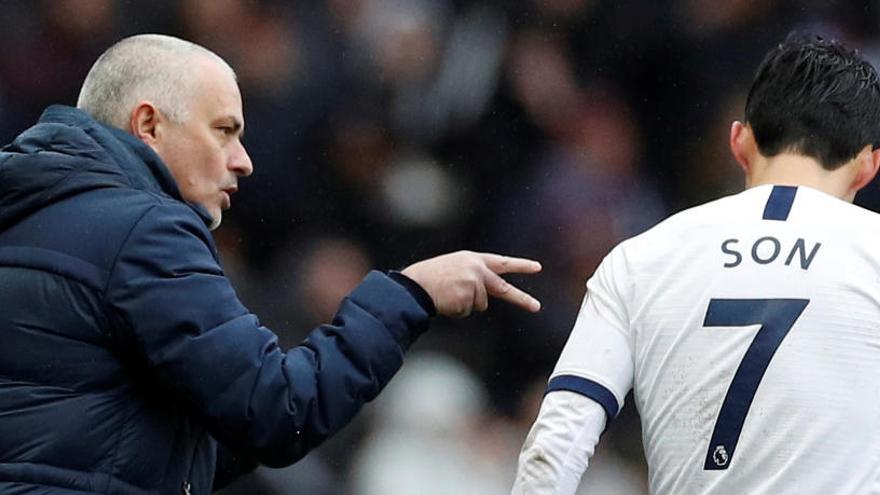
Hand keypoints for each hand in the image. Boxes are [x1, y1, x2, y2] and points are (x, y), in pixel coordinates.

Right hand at [401, 251, 541, 317]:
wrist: (415, 285)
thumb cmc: (430, 277)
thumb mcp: (455, 267)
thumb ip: (473, 275)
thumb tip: (486, 295)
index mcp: (473, 259)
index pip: (502, 262)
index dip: (520, 265)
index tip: (537, 267)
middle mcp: (477, 270)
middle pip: (503, 289)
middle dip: (521, 299)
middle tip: (536, 307)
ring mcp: (473, 285)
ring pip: (480, 305)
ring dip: (466, 305)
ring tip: (449, 295)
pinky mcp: (467, 299)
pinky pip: (468, 311)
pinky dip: (458, 311)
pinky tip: (446, 301)